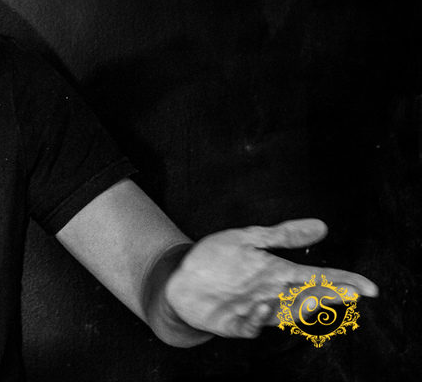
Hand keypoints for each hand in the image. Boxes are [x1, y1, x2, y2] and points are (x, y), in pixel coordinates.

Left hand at [164, 218, 377, 338]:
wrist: (180, 278)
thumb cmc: (216, 260)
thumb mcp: (248, 239)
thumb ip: (282, 235)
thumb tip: (322, 225)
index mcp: (279, 274)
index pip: (318, 278)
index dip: (343, 282)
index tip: (369, 287)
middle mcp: (273, 294)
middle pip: (307, 297)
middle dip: (328, 296)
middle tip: (348, 293)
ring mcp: (255, 311)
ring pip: (285, 315)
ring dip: (299, 308)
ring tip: (314, 298)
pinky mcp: (234, 323)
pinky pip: (251, 324)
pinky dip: (259, 318)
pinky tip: (263, 306)